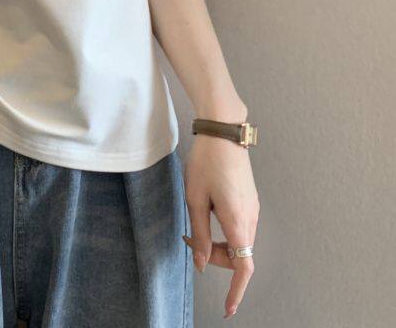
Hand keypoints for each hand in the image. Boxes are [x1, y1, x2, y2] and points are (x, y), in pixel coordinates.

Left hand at [183, 133, 259, 318]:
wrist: (223, 132)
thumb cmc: (207, 162)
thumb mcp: (195, 199)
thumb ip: (200, 234)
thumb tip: (201, 263)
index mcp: (238, 221)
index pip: (244, 267)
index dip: (236, 291)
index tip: (228, 308)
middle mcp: (251, 218)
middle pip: (239, 255)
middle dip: (215, 258)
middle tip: (188, 241)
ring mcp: (253, 208)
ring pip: (240, 241)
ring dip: (218, 244)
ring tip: (193, 227)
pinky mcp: (249, 199)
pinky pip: (240, 226)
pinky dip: (224, 230)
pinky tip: (206, 214)